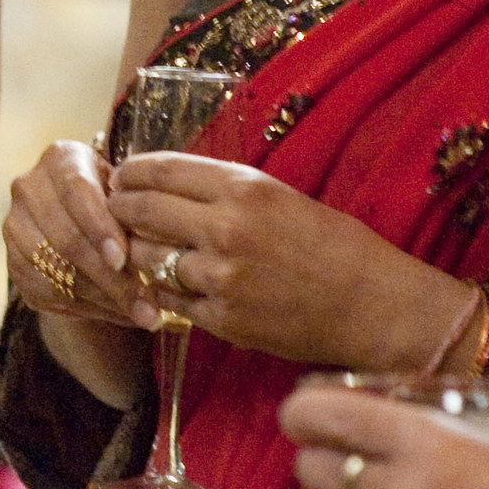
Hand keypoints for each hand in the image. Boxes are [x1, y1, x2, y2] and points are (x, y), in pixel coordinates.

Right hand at [4, 137, 158, 330]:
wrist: (84, 216)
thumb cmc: (119, 200)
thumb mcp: (130, 195)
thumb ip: (139, 216)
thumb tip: (161, 261)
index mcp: (60, 158)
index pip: (76, 191)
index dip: (98, 226)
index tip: (121, 258)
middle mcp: (28, 188)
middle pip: (66, 237)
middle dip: (110, 277)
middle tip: (147, 306)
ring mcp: (15, 227)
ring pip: (57, 271)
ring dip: (104, 299)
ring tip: (143, 316)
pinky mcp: (13, 264)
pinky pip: (48, 292)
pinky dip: (88, 309)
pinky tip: (120, 315)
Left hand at [109, 152, 472, 369]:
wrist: (374, 306)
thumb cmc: (335, 246)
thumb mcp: (280, 197)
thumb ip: (225, 190)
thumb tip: (170, 184)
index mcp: (243, 189)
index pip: (160, 169)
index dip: (131, 172)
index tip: (121, 176)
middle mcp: (226, 228)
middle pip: (141, 210)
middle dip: (119, 208)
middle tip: (113, 210)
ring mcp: (220, 277)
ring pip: (146, 258)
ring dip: (138, 254)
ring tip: (142, 250)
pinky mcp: (222, 318)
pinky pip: (169, 299)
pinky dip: (165, 291)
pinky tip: (172, 285)